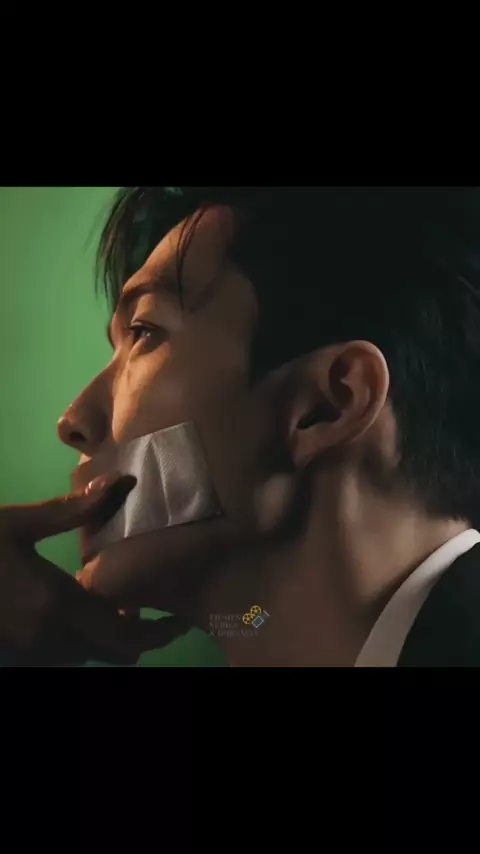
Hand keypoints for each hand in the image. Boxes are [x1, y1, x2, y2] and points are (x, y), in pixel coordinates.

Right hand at [0, 474, 187, 665]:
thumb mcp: (17, 524)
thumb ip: (72, 511)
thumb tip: (121, 482)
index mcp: (57, 605)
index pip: (126, 636)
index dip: (159, 633)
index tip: (178, 619)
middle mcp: (48, 639)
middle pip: (113, 654)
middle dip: (136, 636)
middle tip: (143, 607)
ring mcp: (27, 653)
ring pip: (86, 657)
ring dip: (103, 637)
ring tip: (106, 602)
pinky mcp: (13, 655)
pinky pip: (59, 656)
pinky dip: (76, 640)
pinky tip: (68, 610)